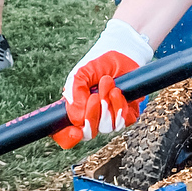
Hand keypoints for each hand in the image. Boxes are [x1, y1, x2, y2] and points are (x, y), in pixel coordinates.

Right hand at [52, 20, 153, 147]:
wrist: (122, 53)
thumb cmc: (98, 63)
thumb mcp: (80, 74)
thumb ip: (74, 93)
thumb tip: (75, 118)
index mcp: (75, 109)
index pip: (65, 133)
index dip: (67, 137)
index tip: (75, 132)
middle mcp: (91, 117)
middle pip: (88, 133)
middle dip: (92, 115)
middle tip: (95, 96)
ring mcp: (109, 117)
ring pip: (107, 127)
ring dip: (107, 106)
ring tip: (108, 84)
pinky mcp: (126, 114)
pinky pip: (123, 122)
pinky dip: (120, 106)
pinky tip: (118, 91)